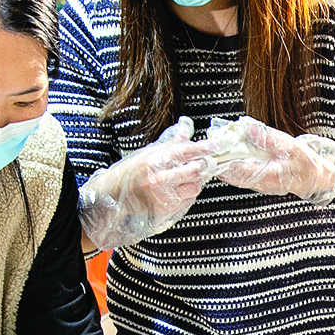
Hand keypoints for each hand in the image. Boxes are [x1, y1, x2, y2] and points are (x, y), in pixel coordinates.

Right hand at [77, 117, 217, 248]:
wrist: (111, 199)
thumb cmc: (129, 173)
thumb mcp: (147, 152)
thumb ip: (171, 142)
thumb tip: (187, 125)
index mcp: (155, 159)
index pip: (188, 150)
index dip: (208, 147)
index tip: (223, 142)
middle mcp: (160, 178)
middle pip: (197, 170)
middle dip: (205, 165)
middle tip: (207, 162)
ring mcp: (164, 195)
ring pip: (195, 186)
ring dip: (196, 181)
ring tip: (184, 177)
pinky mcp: (167, 209)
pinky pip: (188, 199)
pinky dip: (188, 193)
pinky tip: (177, 189)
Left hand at [207, 116, 334, 204]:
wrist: (318, 179)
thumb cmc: (307, 164)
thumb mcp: (289, 146)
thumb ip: (266, 138)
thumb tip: (247, 128)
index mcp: (266, 175)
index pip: (237, 171)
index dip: (222, 162)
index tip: (212, 152)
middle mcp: (260, 183)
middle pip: (233, 176)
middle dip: (220, 163)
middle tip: (210, 150)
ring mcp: (261, 185)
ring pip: (237, 177)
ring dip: (227, 165)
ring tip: (218, 151)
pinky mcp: (263, 182)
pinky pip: (244, 176)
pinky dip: (236, 167)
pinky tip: (233, 156)